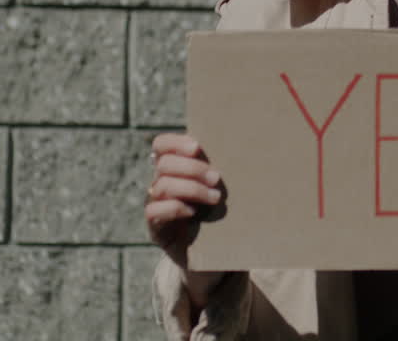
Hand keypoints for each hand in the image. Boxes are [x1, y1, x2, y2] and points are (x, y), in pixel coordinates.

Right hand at [145, 133, 225, 301]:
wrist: (213, 254)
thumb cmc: (221, 213)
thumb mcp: (219, 188)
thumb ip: (219, 169)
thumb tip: (244, 146)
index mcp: (174, 168)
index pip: (161, 145)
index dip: (175, 143)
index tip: (197, 147)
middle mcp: (160, 183)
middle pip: (164, 164)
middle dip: (193, 168)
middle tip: (217, 178)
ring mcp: (156, 205)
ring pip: (162, 186)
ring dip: (191, 189)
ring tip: (215, 197)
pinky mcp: (156, 227)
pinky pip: (153, 212)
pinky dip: (174, 208)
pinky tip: (193, 212)